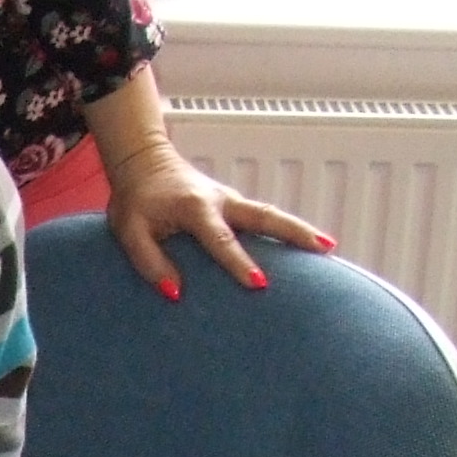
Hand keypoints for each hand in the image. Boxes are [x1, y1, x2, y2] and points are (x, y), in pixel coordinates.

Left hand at [99, 136, 334, 298]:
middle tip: (325, 248)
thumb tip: (176, 293)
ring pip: (270, 214)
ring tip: (328, 248)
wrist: (143, 163)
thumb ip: (149, 262)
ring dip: (298, 230)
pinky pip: (262, 218)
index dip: (239, 262)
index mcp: (195, 207)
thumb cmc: (135, 200)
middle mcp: (221, 200)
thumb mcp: (128, 231)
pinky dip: (284, 229)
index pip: (221, 239)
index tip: (260, 283)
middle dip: (295, 232)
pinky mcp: (233, 204)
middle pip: (265, 215)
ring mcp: (231, 200)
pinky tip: (304, 246)